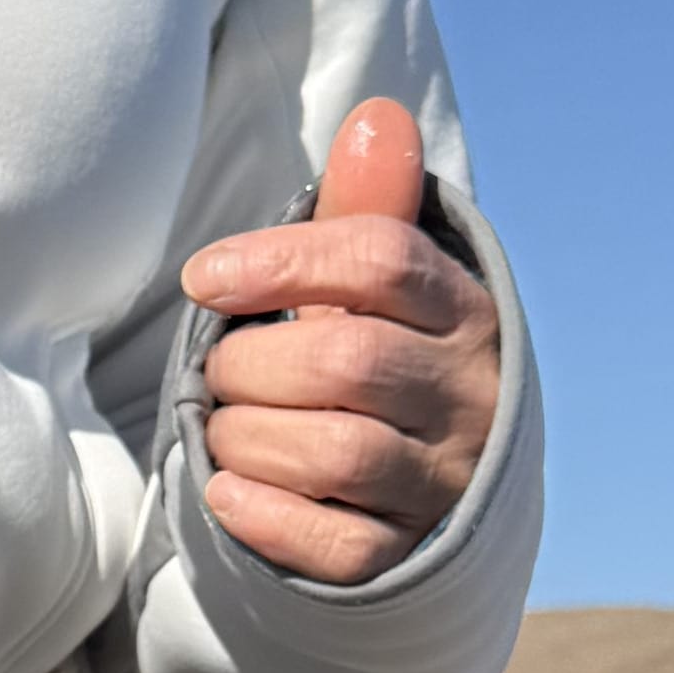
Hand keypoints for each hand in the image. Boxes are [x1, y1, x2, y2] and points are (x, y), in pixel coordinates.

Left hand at [182, 99, 501, 588]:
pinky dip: (264, 515)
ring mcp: (444, 481)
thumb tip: (376, 116)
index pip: (380, 261)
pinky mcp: (408, 556)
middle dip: (252, 362)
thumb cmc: (387, 357)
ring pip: (336, 451)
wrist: (438, 486)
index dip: (282, 261)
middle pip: (348, 359)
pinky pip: (334, 542)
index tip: (205, 275)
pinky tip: (228, 491)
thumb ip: (370, 207)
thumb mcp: (384, 284)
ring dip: (248, 436)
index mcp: (463, 311)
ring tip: (226, 426)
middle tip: (221, 368)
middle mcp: (468, 395)